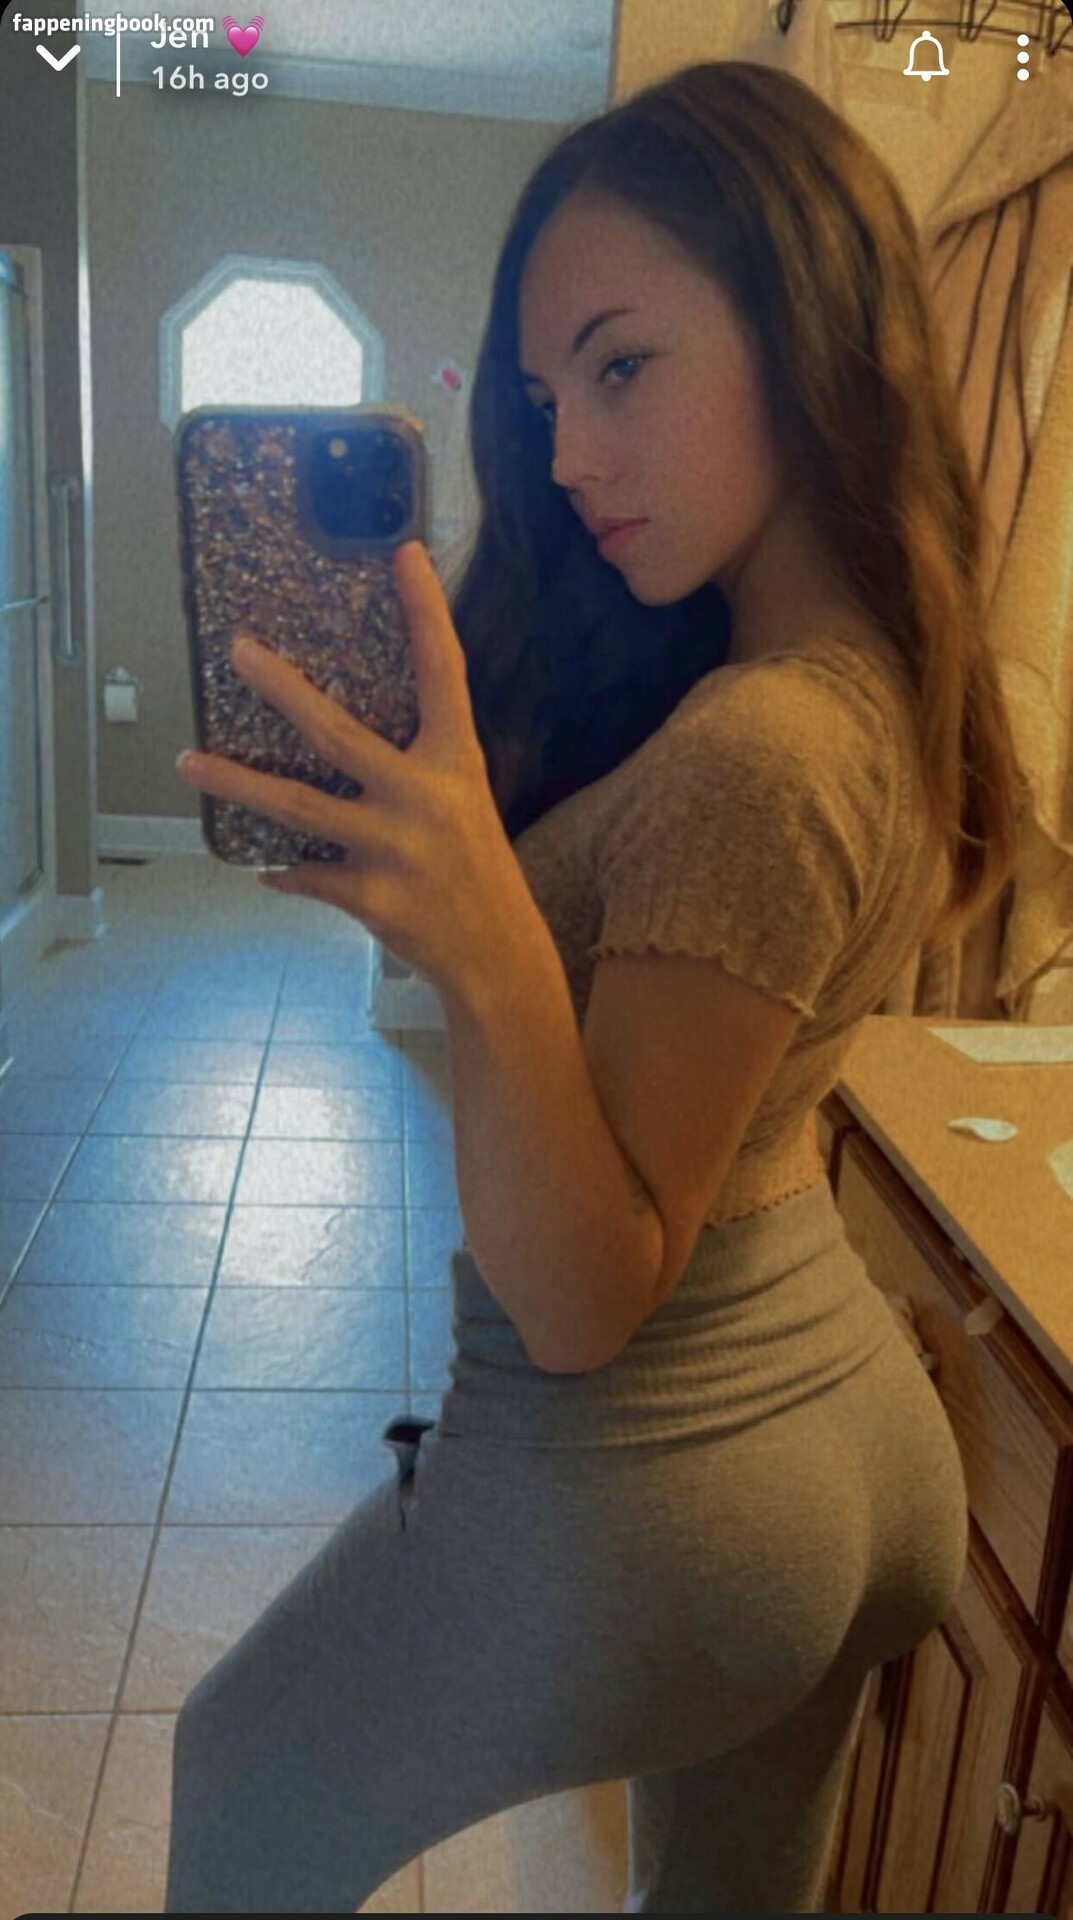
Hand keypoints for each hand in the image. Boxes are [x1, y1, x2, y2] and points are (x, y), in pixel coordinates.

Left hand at [177, 540, 529, 1000]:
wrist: (498, 955)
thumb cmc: (476, 870)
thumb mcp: (462, 802)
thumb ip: (414, 765)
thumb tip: (340, 734)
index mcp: (455, 762)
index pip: (443, 672)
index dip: (426, 611)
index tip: (404, 554)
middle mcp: (424, 797)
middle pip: (338, 732)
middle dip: (282, 689)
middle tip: (238, 651)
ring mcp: (394, 848)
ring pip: (298, 806)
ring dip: (237, 782)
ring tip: (188, 761)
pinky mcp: (370, 897)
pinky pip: (305, 874)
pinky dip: (283, 870)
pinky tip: (263, 867)